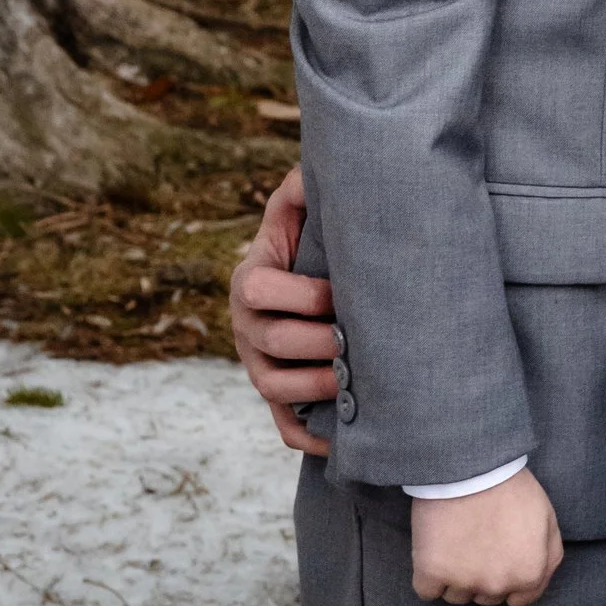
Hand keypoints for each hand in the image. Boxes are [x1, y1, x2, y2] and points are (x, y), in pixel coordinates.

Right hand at [229, 166, 337, 454]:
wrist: (302, 282)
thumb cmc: (308, 242)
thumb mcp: (296, 211)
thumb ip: (301, 188)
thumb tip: (312, 167)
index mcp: (250, 280)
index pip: (258, 291)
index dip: (299, 295)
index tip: (338, 294)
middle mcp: (247, 327)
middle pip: (270, 344)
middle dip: (316, 344)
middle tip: (358, 340)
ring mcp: (259, 366)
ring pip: (275, 388)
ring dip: (316, 389)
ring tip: (357, 382)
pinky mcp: (277, 398)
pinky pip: (284, 426)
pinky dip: (310, 436)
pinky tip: (342, 438)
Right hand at [410, 469, 564, 605]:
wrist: (471, 465)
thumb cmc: (511, 487)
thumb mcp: (548, 518)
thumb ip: (549, 556)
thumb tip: (537, 580)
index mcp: (529, 574)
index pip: (520, 600)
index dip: (510, 579)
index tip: (500, 558)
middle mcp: (497, 585)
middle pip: (486, 597)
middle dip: (483, 574)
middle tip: (479, 538)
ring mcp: (463, 581)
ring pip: (457, 596)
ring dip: (455, 575)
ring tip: (458, 538)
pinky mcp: (431, 572)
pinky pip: (427, 591)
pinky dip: (429, 575)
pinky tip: (436, 548)